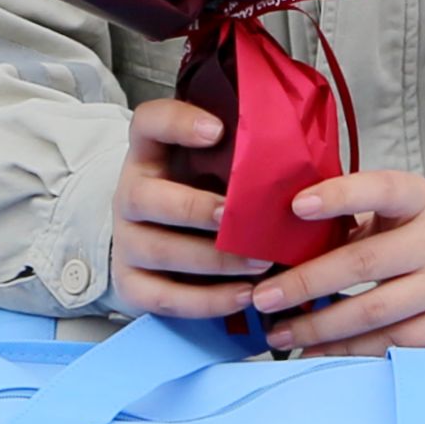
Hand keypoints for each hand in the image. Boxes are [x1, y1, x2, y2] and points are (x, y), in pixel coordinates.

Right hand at [107, 100, 265, 318]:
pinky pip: (164, 297)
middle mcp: (129, 195)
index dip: (177, 123)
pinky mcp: (131, 285)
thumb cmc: (202, 197)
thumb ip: (238, 158)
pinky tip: (243, 295)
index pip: (147, 122)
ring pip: (157, 251)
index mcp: (149, 155)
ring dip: (213, 260)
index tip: (216, 129)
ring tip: (260, 263)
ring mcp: (126, 242)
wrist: (159, 247)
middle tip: (236, 215)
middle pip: (144, 197)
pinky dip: (206, 301)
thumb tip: (299, 156)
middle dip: (194, 208)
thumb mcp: (212, 169)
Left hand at [245, 164, 424, 356]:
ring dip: (318, 327)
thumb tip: (275, 242)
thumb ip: (347, 220)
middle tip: (264, 297)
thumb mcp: (391, 213)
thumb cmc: (413, 236)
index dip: (340, 195)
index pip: (380, 189)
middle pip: (364, 263)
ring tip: (280, 334)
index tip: (296, 206)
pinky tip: (316, 354)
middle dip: (306, 283)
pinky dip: (348, 352)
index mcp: (418, 199)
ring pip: (372, 312)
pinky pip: (391, 345)